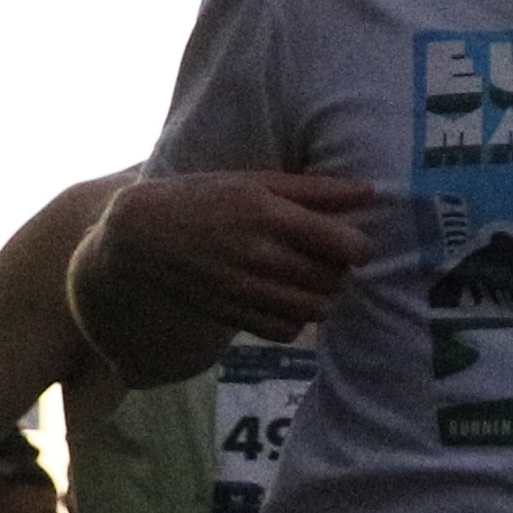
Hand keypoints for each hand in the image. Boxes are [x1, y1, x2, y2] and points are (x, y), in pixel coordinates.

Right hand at [98, 165, 379, 342]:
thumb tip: (369, 192)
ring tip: (310, 279)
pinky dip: (295, 319)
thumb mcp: (256, 181)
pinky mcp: (233, 313)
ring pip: (316, 309)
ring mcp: (246, 289)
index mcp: (271, 215)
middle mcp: (261, 255)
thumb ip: (315, 190)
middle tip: (329, 259)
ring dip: (323, 297)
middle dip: (341, 271)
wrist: (143, 236)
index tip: (353, 243)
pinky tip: (286, 298)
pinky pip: (286, 330)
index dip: (361, 247)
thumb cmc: (206, 199)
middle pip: (336, 280)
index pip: (347, 246)